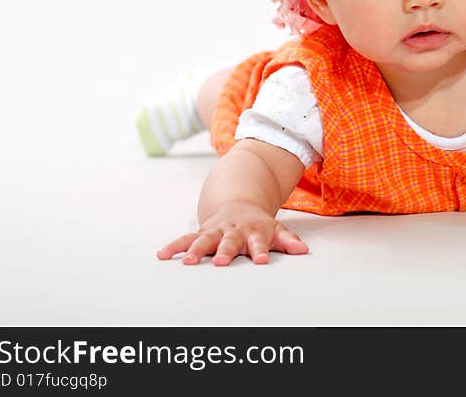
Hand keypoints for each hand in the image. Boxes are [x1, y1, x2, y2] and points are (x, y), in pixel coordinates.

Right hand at [157, 200, 308, 265]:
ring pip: (204, 239)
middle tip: (220, 262)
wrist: (240, 204)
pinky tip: (162, 255)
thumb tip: (302, 250)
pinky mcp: (201, 232)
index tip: (261, 260)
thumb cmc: (258, 224)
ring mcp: (216, 230)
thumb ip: (288, 241)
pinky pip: (185, 238)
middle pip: (229, 241)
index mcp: (253, 231)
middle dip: (224, 251)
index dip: (260, 250)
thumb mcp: (276, 230)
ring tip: (187, 261)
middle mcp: (233, 231)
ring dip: (195, 249)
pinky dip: (174, 246)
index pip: (259, 242)